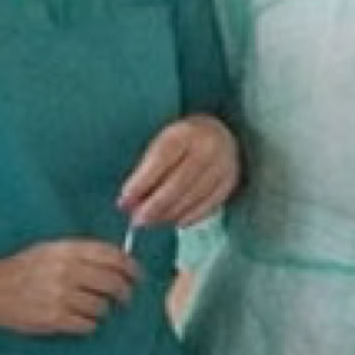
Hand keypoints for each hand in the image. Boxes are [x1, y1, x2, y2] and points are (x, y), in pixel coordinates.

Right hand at [0, 239, 138, 335]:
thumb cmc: (22, 269)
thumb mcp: (49, 250)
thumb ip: (80, 253)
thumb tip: (117, 262)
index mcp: (67, 250)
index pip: (112, 255)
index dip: (131, 266)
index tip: (137, 276)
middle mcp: (66, 270)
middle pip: (113, 283)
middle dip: (125, 293)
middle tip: (126, 299)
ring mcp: (61, 295)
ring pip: (102, 306)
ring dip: (102, 310)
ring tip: (92, 309)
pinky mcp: (55, 318)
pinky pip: (88, 325)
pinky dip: (88, 325)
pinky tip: (79, 321)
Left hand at [117, 114, 238, 228]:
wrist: (218, 133)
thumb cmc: (180, 142)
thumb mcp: (161, 144)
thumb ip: (145, 171)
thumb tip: (128, 203)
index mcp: (184, 132)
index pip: (160, 159)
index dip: (141, 183)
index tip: (124, 201)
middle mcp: (207, 147)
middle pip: (178, 183)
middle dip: (154, 206)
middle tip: (137, 221)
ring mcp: (223, 165)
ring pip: (192, 197)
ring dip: (168, 214)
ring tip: (151, 222)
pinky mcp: (230, 182)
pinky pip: (208, 206)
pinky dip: (189, 217)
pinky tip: (175, 222)